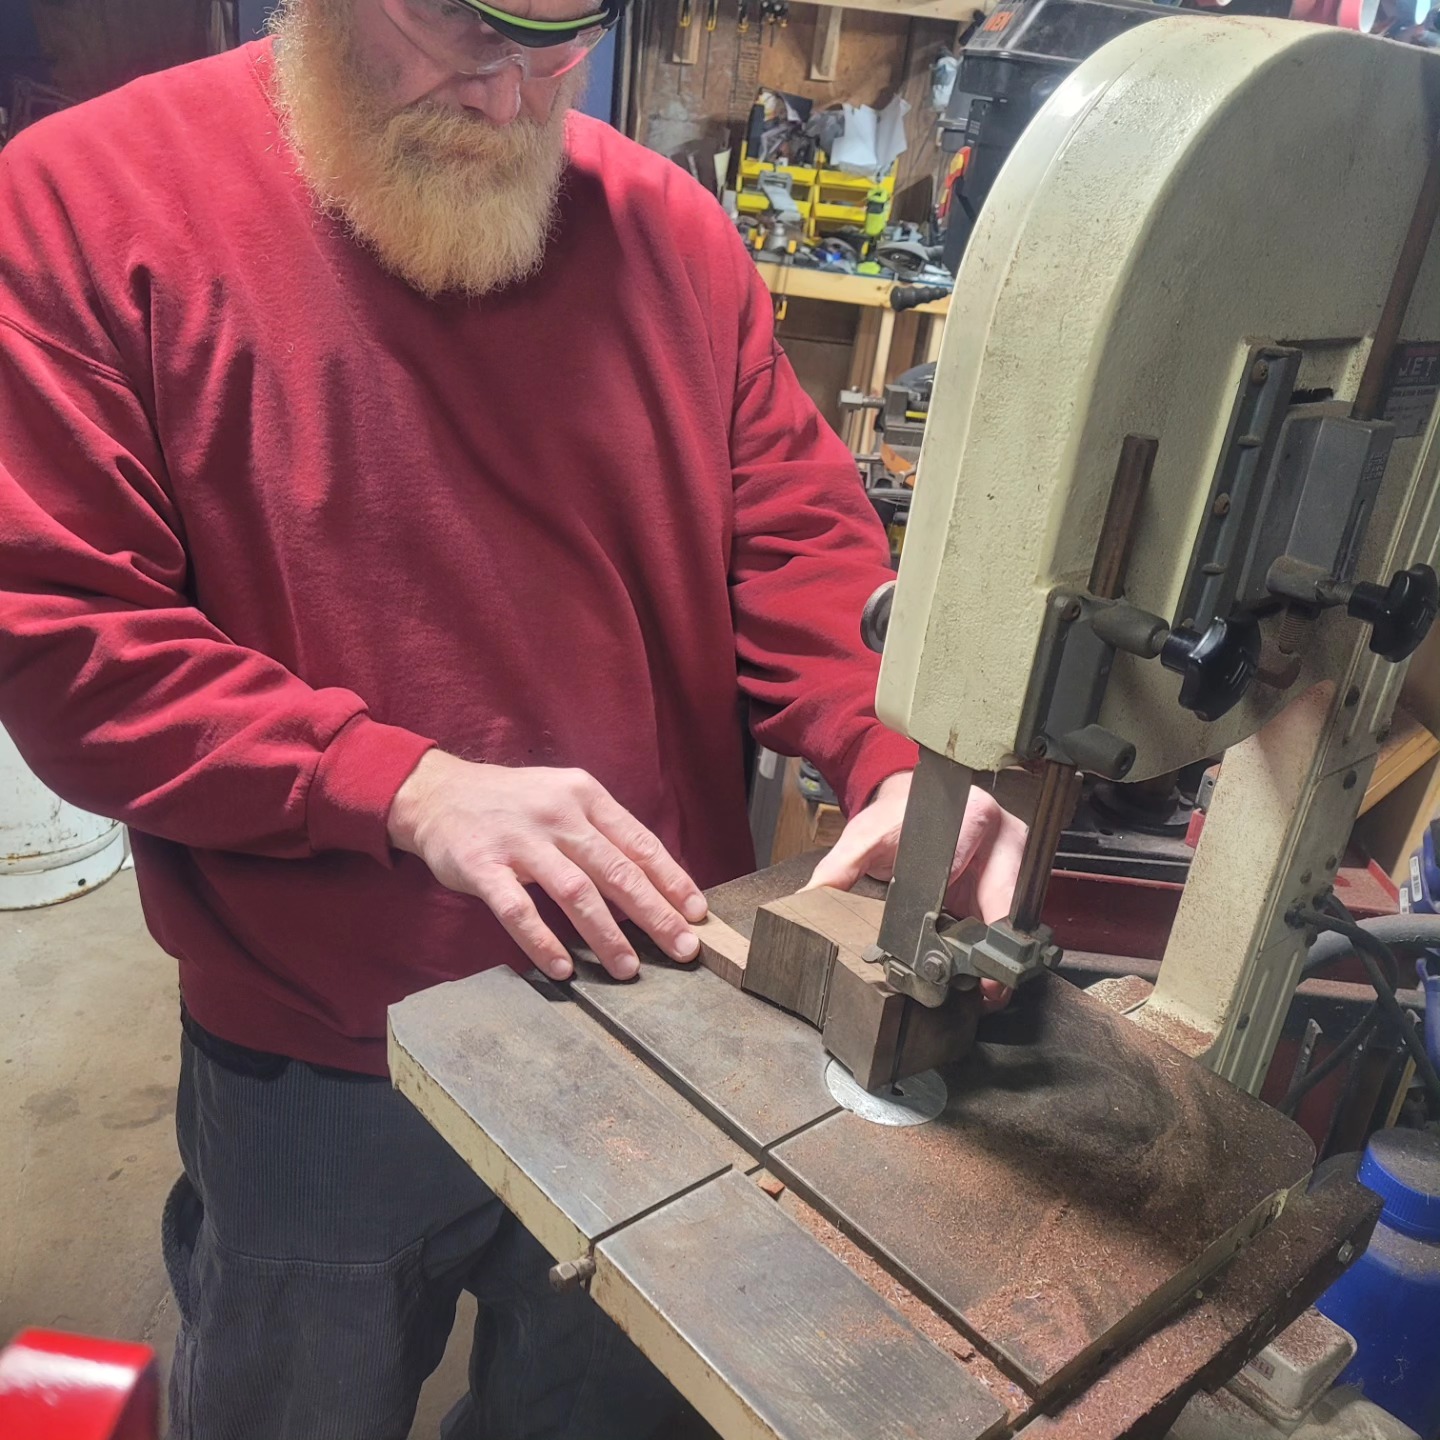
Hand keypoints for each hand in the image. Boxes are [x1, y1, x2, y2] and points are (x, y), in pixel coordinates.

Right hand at [388, 752, 707, 981]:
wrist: (436, 794)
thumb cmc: (512, 804)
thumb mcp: (563, 799)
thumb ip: (602, 834)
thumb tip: (654, 880)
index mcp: (584, 796)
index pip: (639, 842)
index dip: (672, 880)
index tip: (697, 913)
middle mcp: (557, 815)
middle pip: (616, 870)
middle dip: (655, 913)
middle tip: (682, 949)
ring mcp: (519, 841)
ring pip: (575, 892)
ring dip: (606, 934)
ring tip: (627, 968)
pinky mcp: (482, 866)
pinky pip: (518, 909)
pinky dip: (542, 941)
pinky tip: (562, 967)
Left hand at [806, 769, 1027, 1011]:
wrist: (912, 803)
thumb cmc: (894, 818)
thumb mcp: (864, 838)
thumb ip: (838, 868)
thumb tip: (808, 898)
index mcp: (973, 817)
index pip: (978, 873)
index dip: (971, 916)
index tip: (957, 952)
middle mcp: (1003, 837)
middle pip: (1009, 900)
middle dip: (997, 947)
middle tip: (983, 987)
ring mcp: (1012, 861)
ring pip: (1017, 916)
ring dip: (1000, 953)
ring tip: (984, 989)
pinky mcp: (1010, 881)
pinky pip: (1009, 920)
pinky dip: (995, 947)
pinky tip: (982, 973)